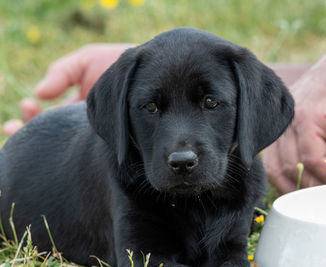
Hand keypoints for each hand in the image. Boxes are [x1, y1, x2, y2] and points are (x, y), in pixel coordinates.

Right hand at [2, 43, 133, 135]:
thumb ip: (63, 73)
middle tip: (16, 127)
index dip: (33, 116)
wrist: (154, 66)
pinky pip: (102, 147)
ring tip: (33, 131)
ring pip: (72, 146)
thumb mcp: (86, 61)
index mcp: (77, 107)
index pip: (50, 118)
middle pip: (56, 136)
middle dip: (34, 132)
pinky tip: (73, 143)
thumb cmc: (120, 62)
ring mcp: (103, 133)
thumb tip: (40, 93)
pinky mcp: (119, 139)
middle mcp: (86, 124)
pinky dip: (81, 147)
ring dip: (51, 140)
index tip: (26, 107)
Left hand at [263, 49, 325, 192]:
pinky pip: (311, 156)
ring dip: (317, 185)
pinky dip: (325, 172)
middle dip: (302, 191)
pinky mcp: (308, 116)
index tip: (307, 199)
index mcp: (279, 130)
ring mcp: (291, 120)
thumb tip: (315, 180)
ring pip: (294, 167)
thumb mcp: (325, 132)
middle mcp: (280, 125)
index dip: (287, 188)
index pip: (272, 167)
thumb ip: (315, 153)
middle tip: (324, 198)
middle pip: (279, 171)